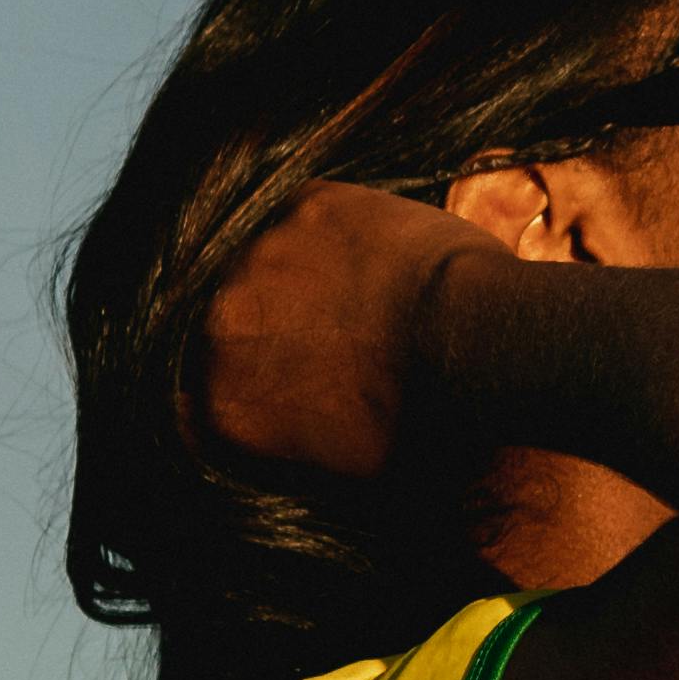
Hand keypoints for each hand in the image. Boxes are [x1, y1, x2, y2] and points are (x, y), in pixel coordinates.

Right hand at [193, 185, 506, 487]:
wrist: (476, 349)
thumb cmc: (429, 427)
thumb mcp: (350, 472)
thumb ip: (292, 445)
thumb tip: (289, 433)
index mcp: (222, 406)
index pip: (202, 395)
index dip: (245, 382)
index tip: (281, 377)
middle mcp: (218, 329)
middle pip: (226, 322)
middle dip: (269, 325)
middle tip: (331, 330)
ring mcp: (254, 259)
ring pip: (261, 261)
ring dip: (298, 274)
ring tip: (362, 291)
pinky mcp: (303, 207)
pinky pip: (306, 216)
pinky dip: (337, 232)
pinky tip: (379, 255)